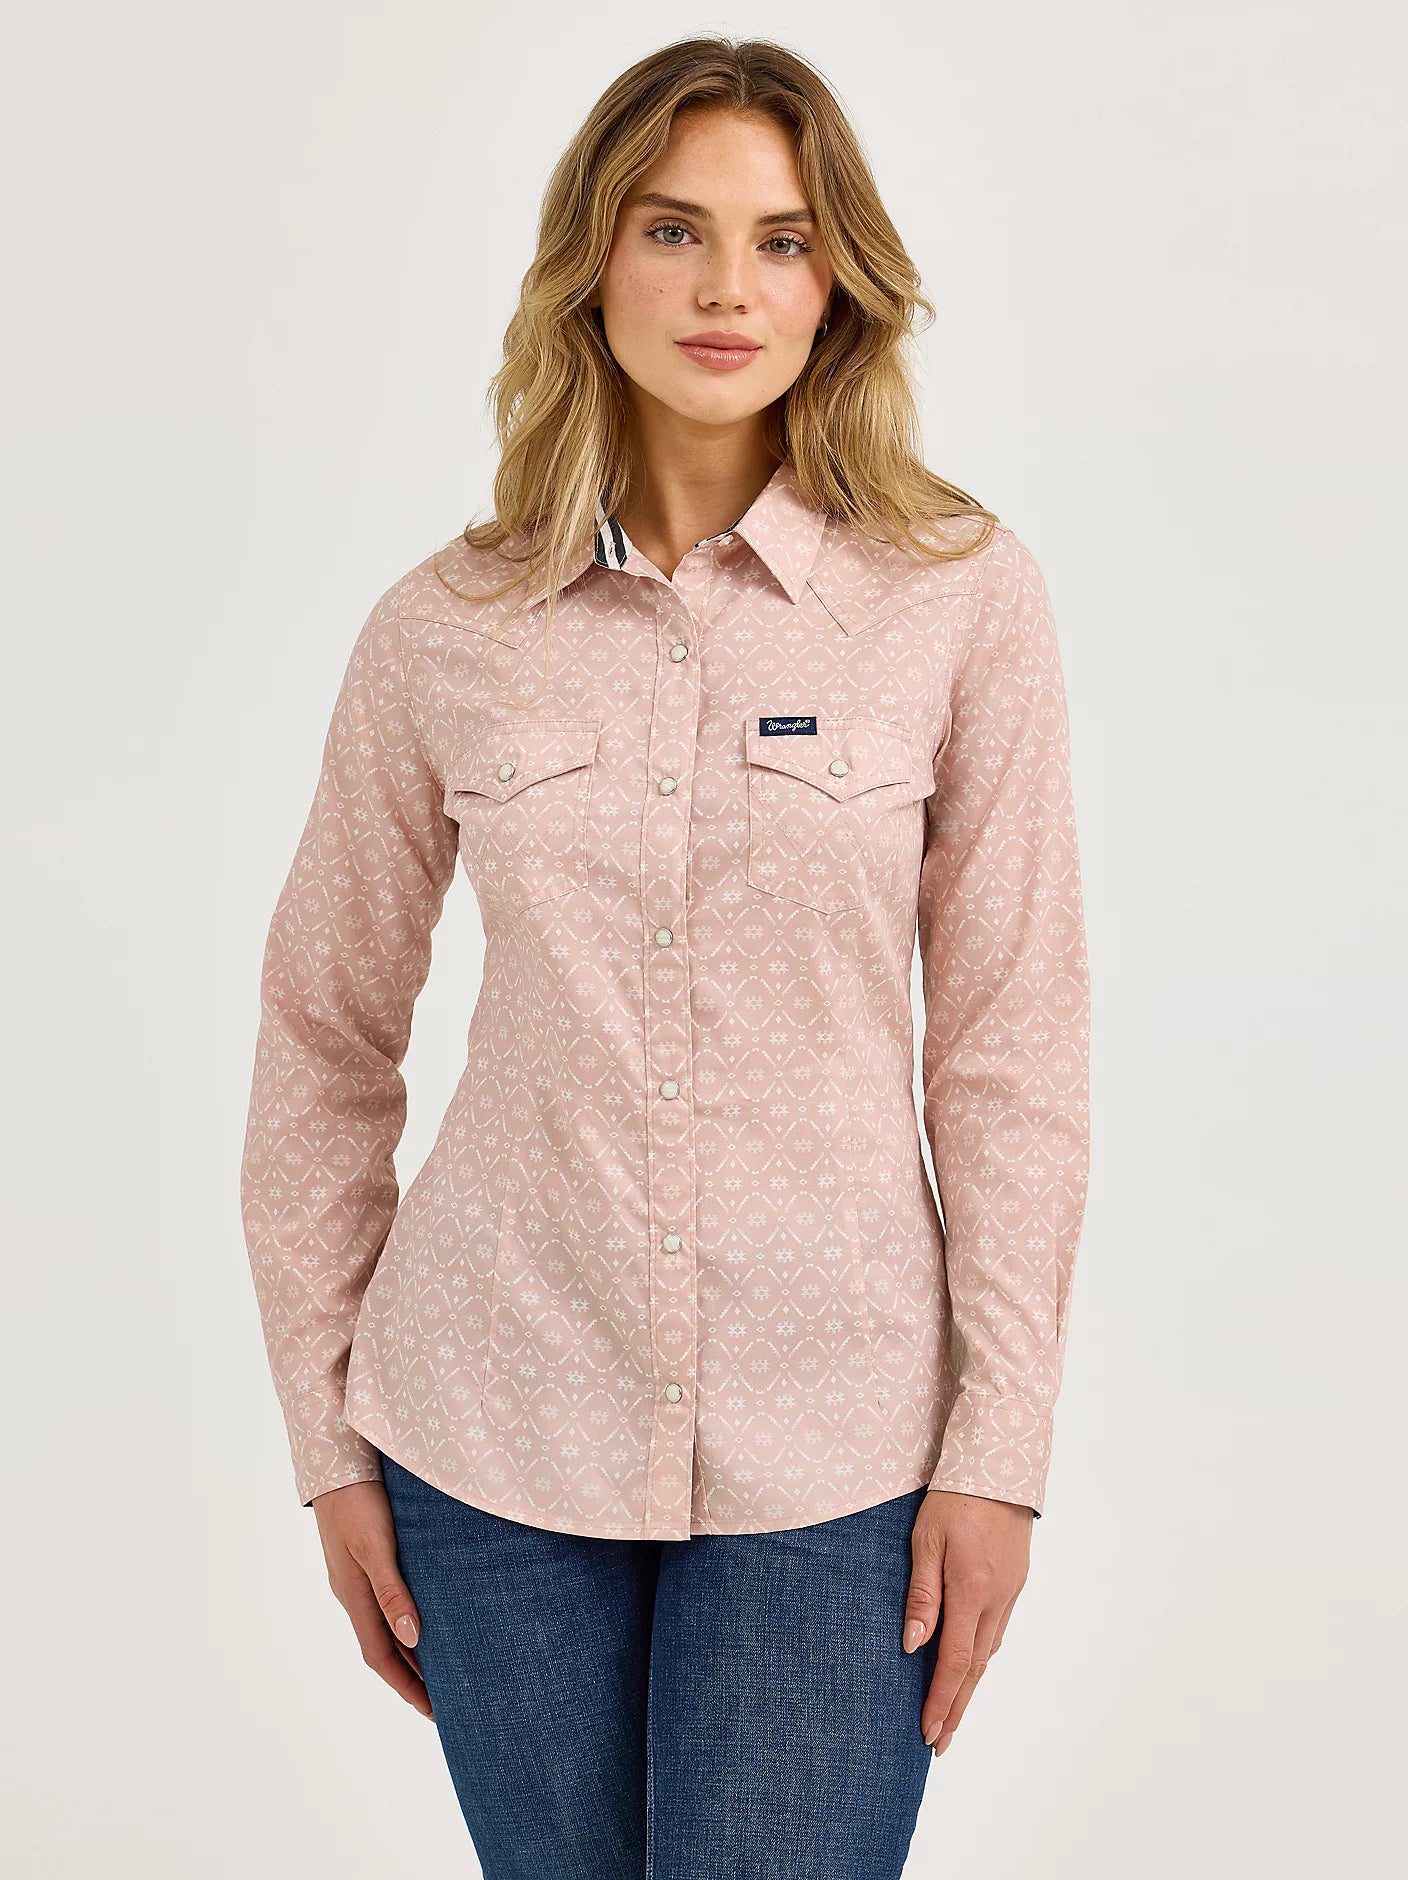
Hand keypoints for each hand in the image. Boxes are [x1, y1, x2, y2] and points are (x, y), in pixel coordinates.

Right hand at [312, 1479, 433, 1719]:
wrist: (337, 1463)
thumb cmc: (358, 1502)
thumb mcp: (377, 1546)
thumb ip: (392, 1590)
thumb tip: (412, 1637)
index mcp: (354, 1596)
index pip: (381, 1657)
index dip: (407, 1686)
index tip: (433, 1711)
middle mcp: (354, 1593)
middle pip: (383, 1648)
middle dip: (411, 1678)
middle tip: (445, 1701)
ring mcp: (356, 1577)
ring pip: (386, 1626)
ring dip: (410, 1651)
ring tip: (443, 1669)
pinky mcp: (365, 1558)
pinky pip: (387, 1602)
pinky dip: (406, 1620)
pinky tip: (425, 1617)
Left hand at [902, 1489, 1032, 1755]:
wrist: (999, 1465)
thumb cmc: (955, 1497)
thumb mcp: (926, 1539)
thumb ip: (921, 1594)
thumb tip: (912, 1645)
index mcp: (971, 1591)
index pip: (954, 1662)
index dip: (941, 1701)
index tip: (929, 1733)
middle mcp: (996, 1599)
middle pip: (975, 1667)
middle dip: (957, 1707)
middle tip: (940, 1742)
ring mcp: (1010, 1592)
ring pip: (988, 1651)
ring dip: (969, 1685)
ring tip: (952, 1712)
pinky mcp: (1014, 1581)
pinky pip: (997, 1629)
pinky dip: (981, 1655)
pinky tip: (970, 1663)